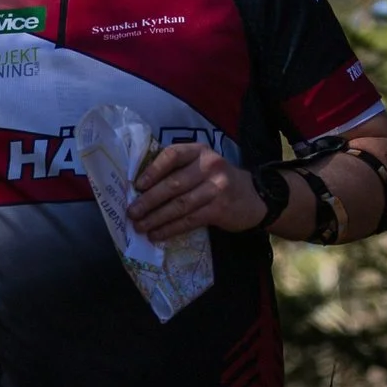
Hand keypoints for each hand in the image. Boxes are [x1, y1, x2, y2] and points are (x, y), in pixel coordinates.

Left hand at [128, 142, 267, 242]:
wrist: (254, 198)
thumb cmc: (218, 181)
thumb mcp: (201, 166)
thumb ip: (178, 170)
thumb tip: (140, 189)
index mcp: (199, 151)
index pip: (172, 155)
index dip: (152, 170)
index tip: (137, 185)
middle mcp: (209, 166)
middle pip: (173, 184)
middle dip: (148, 201)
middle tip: (131, 212)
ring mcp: (216, 188)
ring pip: (179, 205)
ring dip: (156, 218)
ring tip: (140, 226)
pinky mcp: (220, 209)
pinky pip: (189, 220)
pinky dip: (170, 229)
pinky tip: (157, 234)